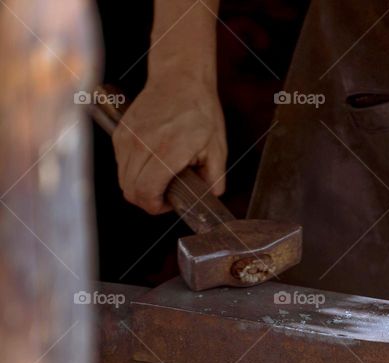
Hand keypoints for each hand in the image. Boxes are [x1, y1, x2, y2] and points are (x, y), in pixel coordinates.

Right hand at [112, 76, 226, 213]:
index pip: (146, 192)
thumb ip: (215, 177)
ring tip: (161, 179)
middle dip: (148, 200)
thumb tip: (212, 196)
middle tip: (166, 195)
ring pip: (123, 180)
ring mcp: (127, 139)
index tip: (169, 203)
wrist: (179, 79)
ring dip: (139, 186)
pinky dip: (133, 171)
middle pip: (130, 191)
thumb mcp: (217, 146)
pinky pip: (121, 164)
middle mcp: (141, 146)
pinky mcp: (120, 133)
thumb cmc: (200, 111)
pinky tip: (152, 164)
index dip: (156, 206)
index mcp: (166, 151)